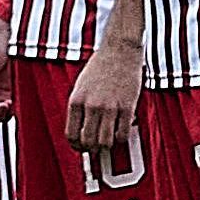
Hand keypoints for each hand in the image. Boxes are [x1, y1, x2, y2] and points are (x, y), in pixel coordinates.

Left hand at [66, 35, 141, 157]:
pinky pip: (123, 134)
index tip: (83, 147)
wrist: (120, 50)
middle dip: (92, 149)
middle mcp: (91, 106)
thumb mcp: (81, 86)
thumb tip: (82, 130)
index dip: (77, 146)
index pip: (72, 135)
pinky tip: (121, 131)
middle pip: (88, 142)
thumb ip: (80, 108)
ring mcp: (110, 107)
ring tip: (110, 141)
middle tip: (97, 147)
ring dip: (107, 146)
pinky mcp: (127, 107)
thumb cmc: (100, 66)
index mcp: (76, 101)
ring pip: (105, 142)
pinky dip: (121, 139)